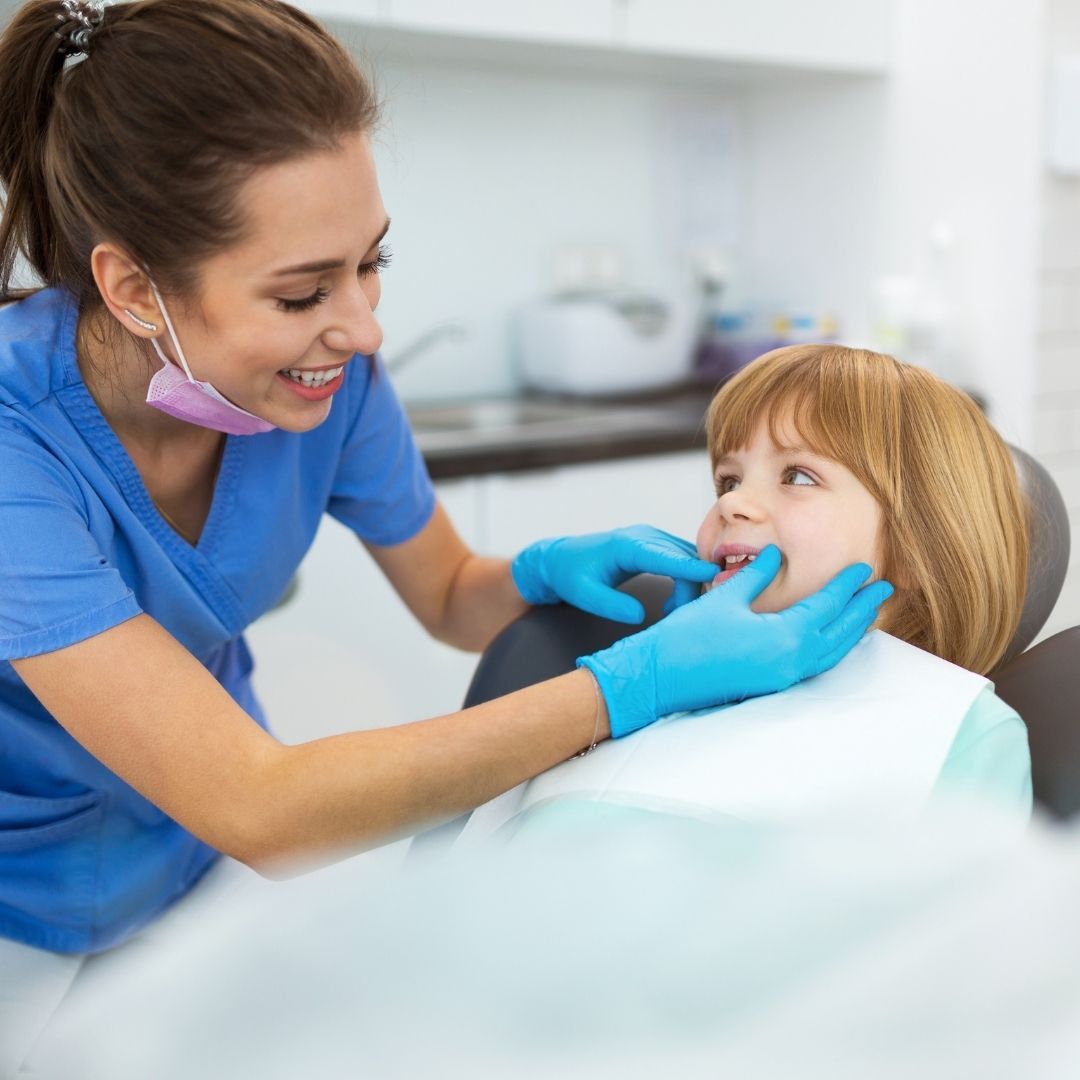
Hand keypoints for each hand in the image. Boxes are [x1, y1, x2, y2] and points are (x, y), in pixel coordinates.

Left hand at [511, 525, 718, 623]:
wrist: (559, 559)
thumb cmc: (568, 575)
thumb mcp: (583, 595)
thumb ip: (611, 605)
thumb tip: (640, 616)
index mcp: (626, 545)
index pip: (665, 555)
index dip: (690, 567)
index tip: (713, 575)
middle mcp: (644, 536)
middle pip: (683, 559)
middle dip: (691, 588)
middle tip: (680, 619)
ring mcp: (651, 538)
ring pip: (686, 559)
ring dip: (690, 586)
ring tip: (674, 613)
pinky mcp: (654, 545)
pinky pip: (681, 559)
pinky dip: (685, 580)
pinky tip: (673, 603)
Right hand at [578, 545, 893, 737]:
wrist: (660, 677)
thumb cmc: (686, 637)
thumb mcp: (725, 598)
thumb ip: (756, 575)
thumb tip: (775, 554)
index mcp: (784, 637)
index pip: (827, 606)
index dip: (847, 585)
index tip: (863, 568)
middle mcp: (790, 661)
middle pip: (840, 633)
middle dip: (862, 610)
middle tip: (883, 589)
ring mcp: (782, 678)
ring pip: (831, 654)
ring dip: (850, 632)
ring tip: (865, 613)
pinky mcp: (772, 686)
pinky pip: (814, 665)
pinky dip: (830, 649)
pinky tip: (830, 639)